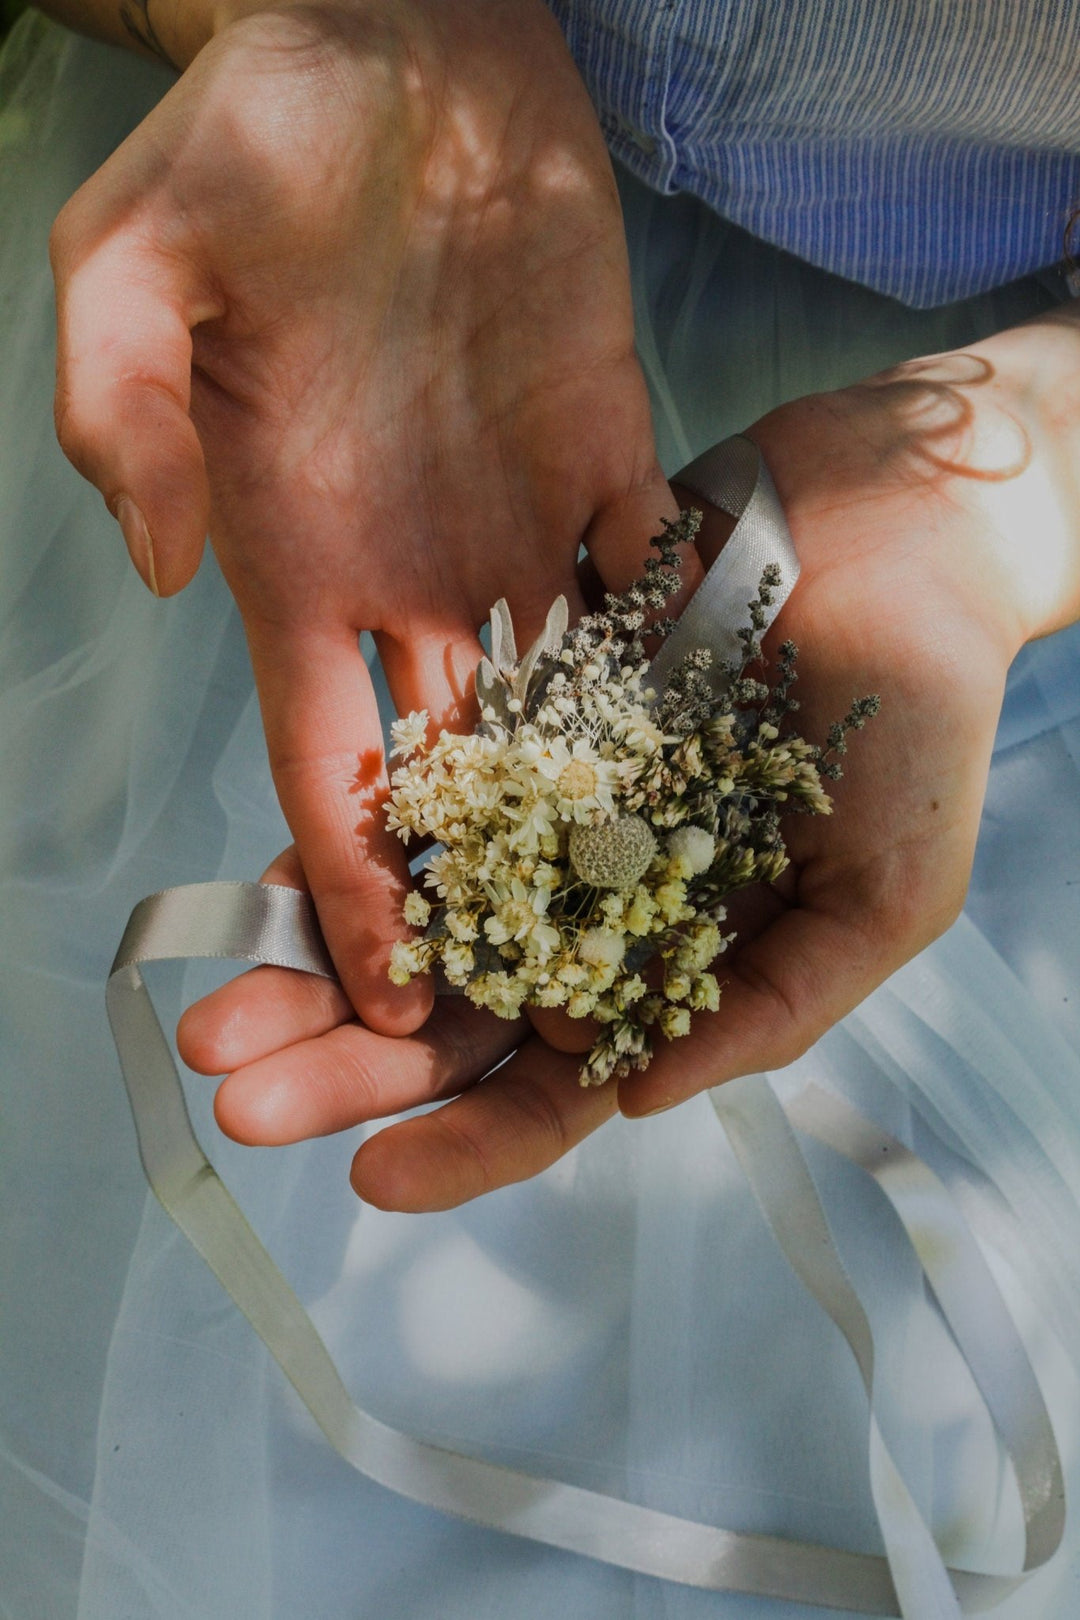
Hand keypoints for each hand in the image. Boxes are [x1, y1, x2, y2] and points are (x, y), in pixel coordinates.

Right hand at [50, 0, 683, 1034]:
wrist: (405, 49)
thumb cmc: (258, 137)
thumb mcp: (137, 259)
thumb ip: (120, 412)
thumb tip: (152, 564)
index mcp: (293, 559)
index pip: (325, 761)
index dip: (353, 878)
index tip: (390, 991)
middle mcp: (404, 572)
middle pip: (446, 776)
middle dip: (478, 890)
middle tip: (531, 1004)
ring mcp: (511, 526)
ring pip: (554, 712)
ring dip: (588, 816)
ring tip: (638, 927)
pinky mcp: (604, 464)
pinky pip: (649, 594)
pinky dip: (678, 676)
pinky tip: (718, 767)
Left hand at [179, 328, 1079, 1207]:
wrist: (898, 537)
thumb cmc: (920, 726)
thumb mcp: (885, 893)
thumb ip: (775, 1004)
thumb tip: (638, 1098)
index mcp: (669, 965)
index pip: (559, 1082)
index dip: (470, 1138)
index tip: (371, 1174)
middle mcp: (589, 902)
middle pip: (454, 1010)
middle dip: (348, 1066)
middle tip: (244, 1099)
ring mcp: (542, 811)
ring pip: (410, 911)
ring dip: (312, 968)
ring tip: (215, 1013)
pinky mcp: (510, 714)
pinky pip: (412, 785)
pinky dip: (345, 838)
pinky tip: (271, 884)